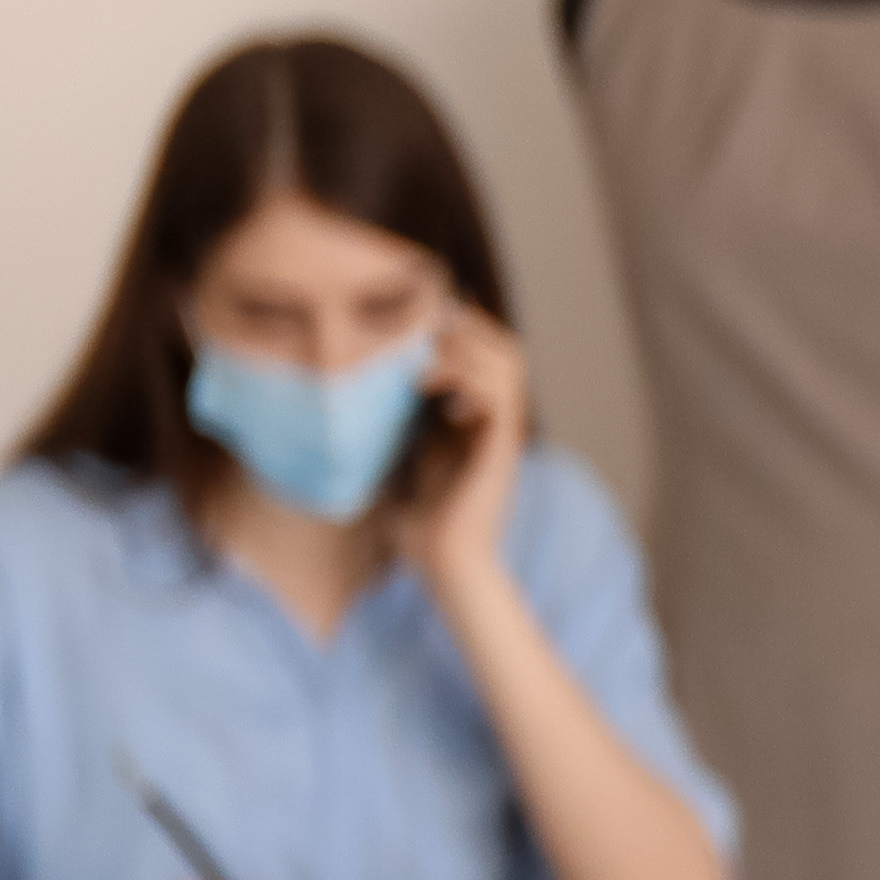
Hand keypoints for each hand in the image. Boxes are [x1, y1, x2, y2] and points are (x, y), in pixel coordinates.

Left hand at [397, 300, 531, 589]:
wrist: (446, 562)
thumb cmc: (424, 521)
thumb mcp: (409, 456)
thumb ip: (407, 423)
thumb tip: (372, 388)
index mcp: (480, 421)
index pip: (487, 356)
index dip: (463, 329)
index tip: (422, 316)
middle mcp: (498, 421)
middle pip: (506, 350)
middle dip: (469, 328)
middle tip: (427, 323)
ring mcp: (503, 433)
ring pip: (507, 364)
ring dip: (466, 350)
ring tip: (425, 358)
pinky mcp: (500, 448)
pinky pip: (497, 395)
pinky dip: (467, 380)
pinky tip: (431, 390)